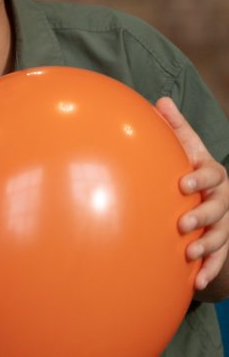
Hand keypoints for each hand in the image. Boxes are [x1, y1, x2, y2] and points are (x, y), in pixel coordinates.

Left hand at [158, 97, 228, 292]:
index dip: (200, 178)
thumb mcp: (186, 145)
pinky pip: (219, 259)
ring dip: (208, 246)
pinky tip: (196, 283)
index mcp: (213, 174)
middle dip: (203, 216)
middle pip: (218, 208)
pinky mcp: (220, 243)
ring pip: (221, 235)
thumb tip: (160, 100)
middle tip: (183, 224)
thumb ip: (175, 127)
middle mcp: (223, 199)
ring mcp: (224, 222)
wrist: (207, 193)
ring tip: (190, 253)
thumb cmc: (190, 165)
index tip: (183, 183)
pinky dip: (210, 270)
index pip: (211, 174)